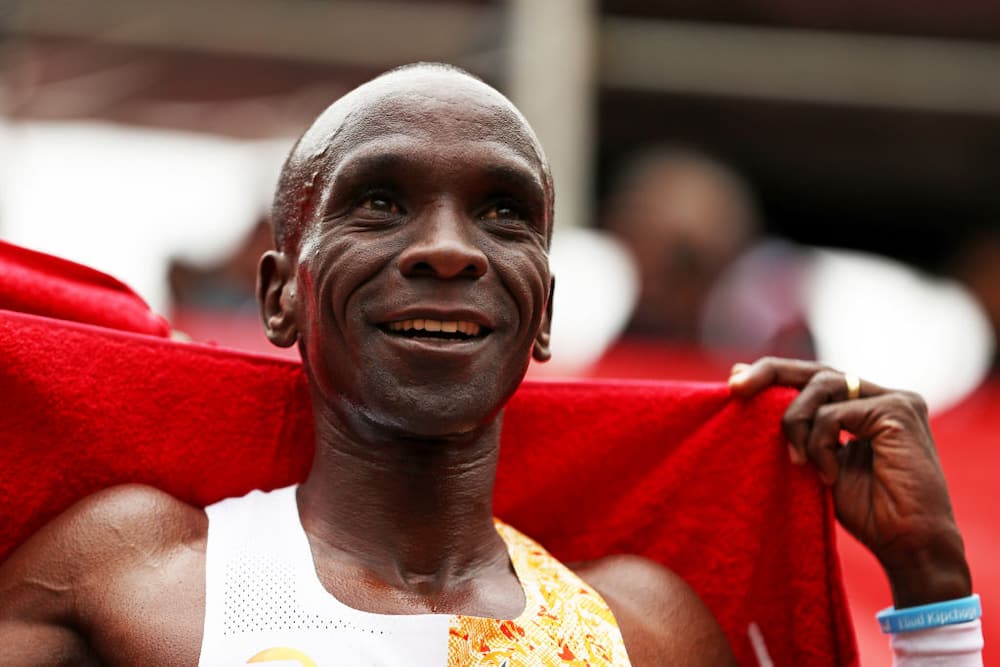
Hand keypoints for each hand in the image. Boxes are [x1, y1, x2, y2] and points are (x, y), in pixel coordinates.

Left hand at [728, 357, 971, 607]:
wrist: (908, 545)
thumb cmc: (867, 511)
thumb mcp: (818, 461)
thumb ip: (797, 429)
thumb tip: (746, 387)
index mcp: (863, 405)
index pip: (813, 378)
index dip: (774, 375)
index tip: (735, 381)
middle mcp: (880, 395)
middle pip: (816, 370)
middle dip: (770, 373)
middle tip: (736, 387)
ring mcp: (892, 399)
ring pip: (821, 385)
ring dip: (796, 422)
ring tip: (797, 461)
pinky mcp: (898, 410)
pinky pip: (834, 414)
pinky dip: (820, 443)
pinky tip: (827, 474)